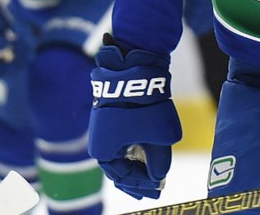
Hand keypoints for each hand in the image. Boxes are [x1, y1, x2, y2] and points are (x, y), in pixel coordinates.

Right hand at [87, 36, 181, 199]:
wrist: (132, 70)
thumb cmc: (144, 106)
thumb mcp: (160, 138)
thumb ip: (160, 162)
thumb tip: (159, 176)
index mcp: (104, 153)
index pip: (124, 178)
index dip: (143, 185)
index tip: (159, 188)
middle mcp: (99, 143)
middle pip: (119, 168)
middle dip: (138, 179)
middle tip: (153, 189)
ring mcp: (104, 129)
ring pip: (121, 153)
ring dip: (137, 163)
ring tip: (151, 174)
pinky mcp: (111, 116)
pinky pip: (122, 139)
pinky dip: (134, 148)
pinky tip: (145, 152)